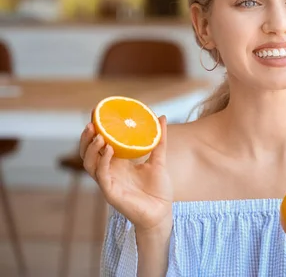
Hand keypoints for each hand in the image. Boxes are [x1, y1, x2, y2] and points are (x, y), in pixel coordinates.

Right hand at [80, 116, 172, 232]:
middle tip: (91, 123)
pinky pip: (101, 175)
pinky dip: (103, 161)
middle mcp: (109, 171)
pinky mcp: (110, 192)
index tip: (96, 112)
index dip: (95, 129)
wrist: (162, 212)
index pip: (99, 144)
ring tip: (99, 135)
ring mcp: (108, 182)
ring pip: (89, 163)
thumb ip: (160, 140)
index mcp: (117, 163)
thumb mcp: (159, 159)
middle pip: (88, 153)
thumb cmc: (158, 189)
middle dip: (86, 138)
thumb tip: (161, 117)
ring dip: (91, 148)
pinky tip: (109, 150)